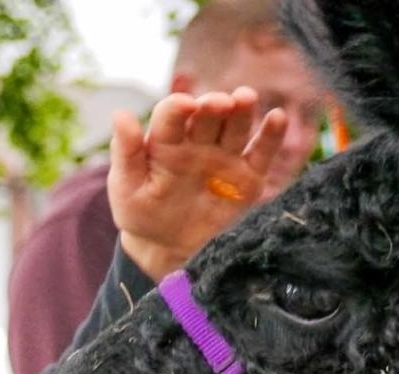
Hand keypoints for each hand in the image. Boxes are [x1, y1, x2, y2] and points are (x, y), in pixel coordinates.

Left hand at [109, 87, 287, 280]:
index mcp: (167, 141)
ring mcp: (225, 158)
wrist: (167, 249)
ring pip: (236, 127)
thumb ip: (126, 153)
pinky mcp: (247, 178)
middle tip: (221, 103)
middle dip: (215, 105)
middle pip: (209, 115)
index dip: (179, 108)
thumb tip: (121, 115)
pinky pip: (261, 154)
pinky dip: (271, 136)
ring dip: (242, 110)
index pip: (173, 115)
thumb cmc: (142, 214)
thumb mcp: (127, 188)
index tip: (185, 106)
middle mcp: (198, 142)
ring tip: (245, 98)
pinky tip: (277, 118)